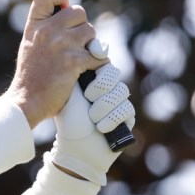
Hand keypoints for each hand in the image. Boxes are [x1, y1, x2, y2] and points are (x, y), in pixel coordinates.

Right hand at [4, 0, 107, 127]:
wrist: (26, 101)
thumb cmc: (31, 76)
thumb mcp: (30, 45)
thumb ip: (46, 29)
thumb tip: (69, 13)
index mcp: (34, 26)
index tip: (64, 6)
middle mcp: (47, 31)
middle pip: (78, 12)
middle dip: (81, 26)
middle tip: (75, 43)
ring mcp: (61, 45)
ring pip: (91, 32)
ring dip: (90, 45)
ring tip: (78, 58)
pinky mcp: (74, 61)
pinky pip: (99, 55)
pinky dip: (97, 64)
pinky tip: (87, 71)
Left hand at [51, 64, 135, 184]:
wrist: (73, 147)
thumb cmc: (67, 119)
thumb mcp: (69, 91)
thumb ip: (76, 69)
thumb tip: (86, 47)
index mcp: (92, 79)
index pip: (104, 63)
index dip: (99, 68)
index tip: (89, 77)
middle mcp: (107, 89)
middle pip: (115, 75)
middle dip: (102, 86)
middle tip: (88, 98)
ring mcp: (118, 102)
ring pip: (122, 92)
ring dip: (104, 106)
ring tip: (91, 118)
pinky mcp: (127, 118)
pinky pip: (127, 110)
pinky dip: (112, 118)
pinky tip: (100, 127)